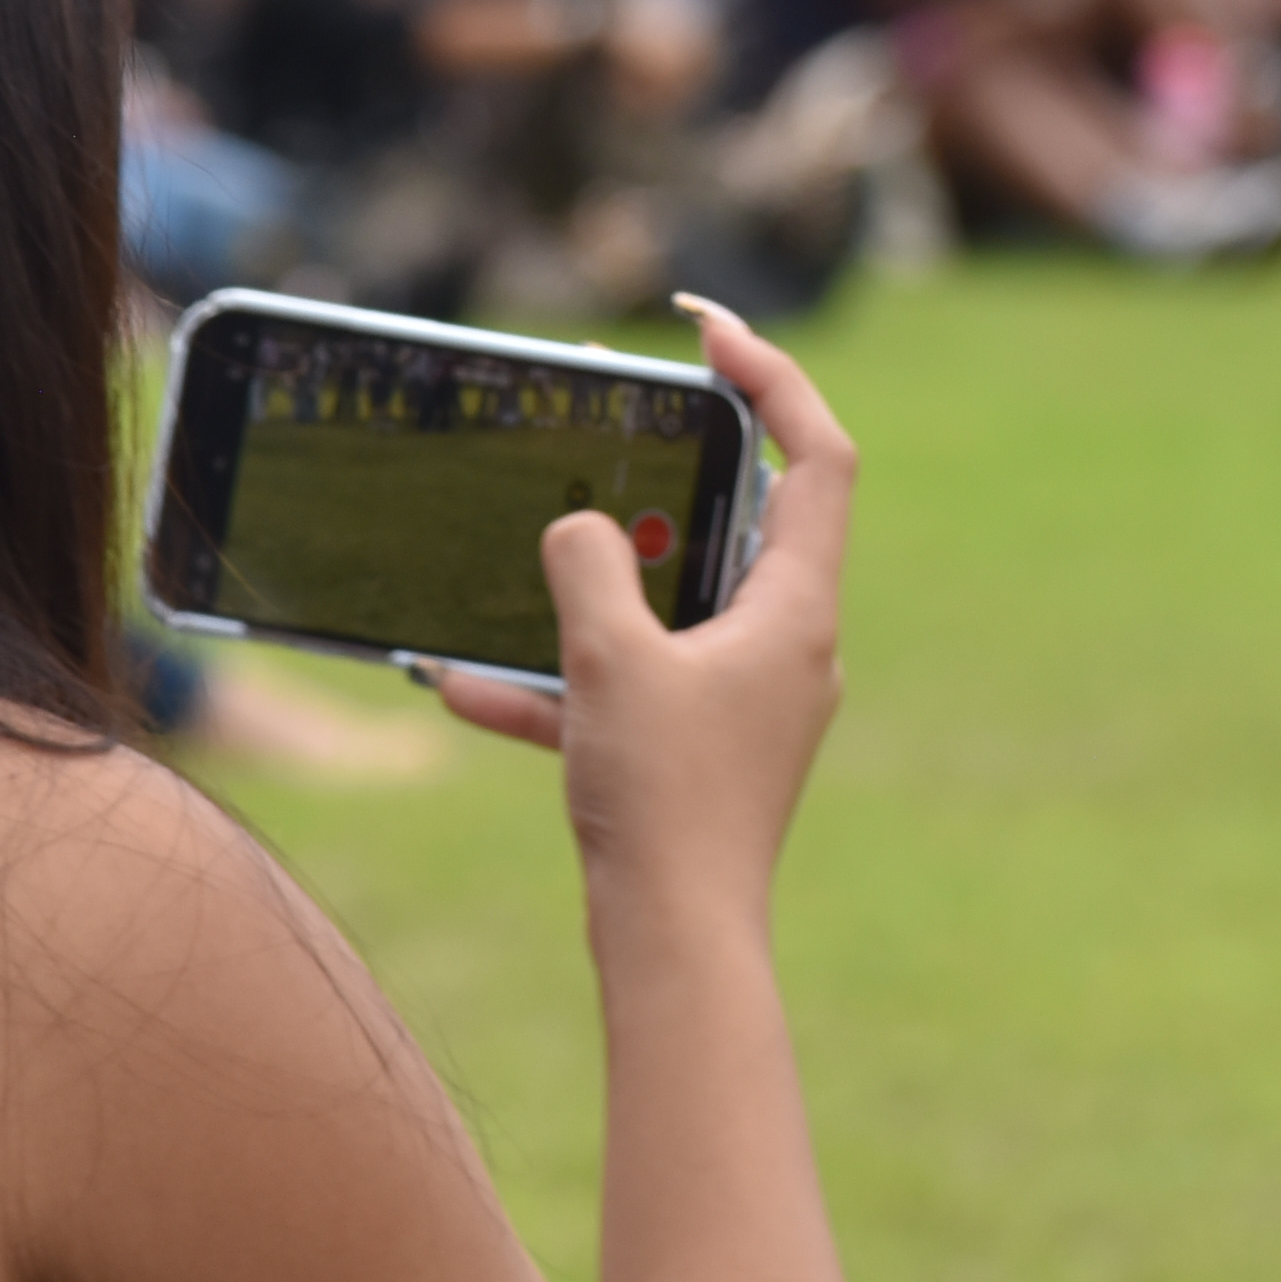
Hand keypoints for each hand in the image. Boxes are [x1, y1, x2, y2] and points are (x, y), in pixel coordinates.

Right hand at [434, 299, 854, 939]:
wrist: (676, 951)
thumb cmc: (666, 803)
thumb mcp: (612, 660)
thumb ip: (590, 569)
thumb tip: (579, 525)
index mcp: (798, 608)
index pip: (816, 454)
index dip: (771, 376)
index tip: (704, 330)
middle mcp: (790, 646)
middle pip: (742, 517)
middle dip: (667, 468)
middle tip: (604, 415)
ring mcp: (748, 702)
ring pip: (675, 604)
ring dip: (598, 580)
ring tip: (523, 539)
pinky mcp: (703, 753)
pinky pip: (632, 689)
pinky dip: (564, 681)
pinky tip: (464, 688)